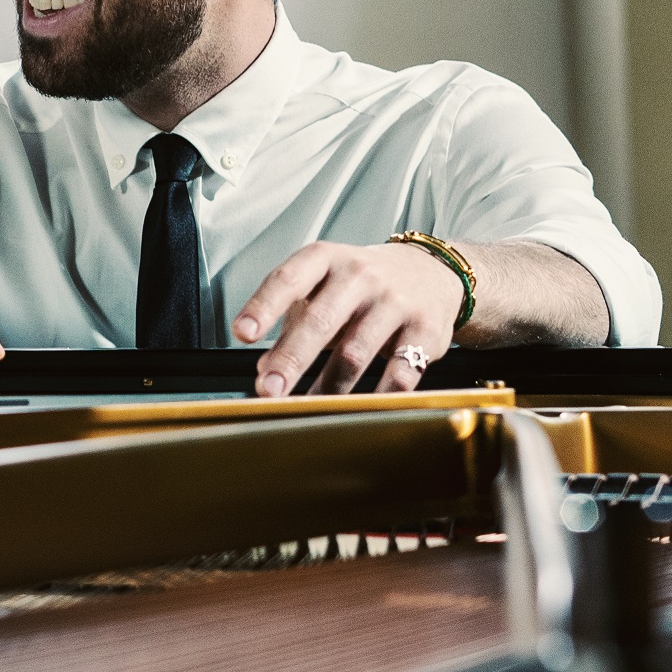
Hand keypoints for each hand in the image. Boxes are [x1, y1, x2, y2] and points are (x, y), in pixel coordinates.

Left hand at [231, 241, 465, 396]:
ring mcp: (395, 301)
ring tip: (306, 409)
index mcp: (325, 258)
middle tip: (268, 390)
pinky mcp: (425, 330)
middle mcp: (360, 275)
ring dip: (328, 386)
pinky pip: (400, 372)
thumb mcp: (322, 288)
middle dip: (291, 359)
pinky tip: (359, 412)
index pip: (288, 279)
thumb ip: (292, 323)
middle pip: (321, 320)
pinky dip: (377, 396)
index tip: (242, 333)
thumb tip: (264, 369)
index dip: (263, 306)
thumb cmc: (360, 284)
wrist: (429, 272)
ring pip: (357, 351)